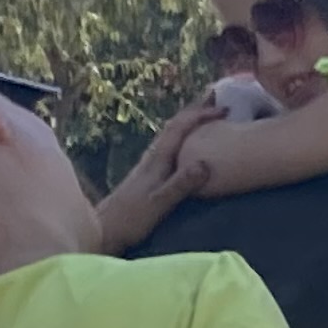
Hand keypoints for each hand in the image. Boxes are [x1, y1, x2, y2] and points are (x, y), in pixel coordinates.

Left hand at [97, 102, 222, 252]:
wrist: (103, 230)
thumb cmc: (130, 220)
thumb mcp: (159, 204)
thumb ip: (181, 184)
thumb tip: (205, 164)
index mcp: (157, 160)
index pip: (180, 128)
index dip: (201, 115)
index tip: (224, 110)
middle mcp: (152, 157)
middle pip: (175, 125)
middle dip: (195, 110)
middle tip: (215, 97)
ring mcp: (148, 164)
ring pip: (172, 134)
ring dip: (189, 122)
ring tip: (205, 114)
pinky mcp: (147, 174)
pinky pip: (170, 147)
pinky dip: (183, 138)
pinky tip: (187, 144)